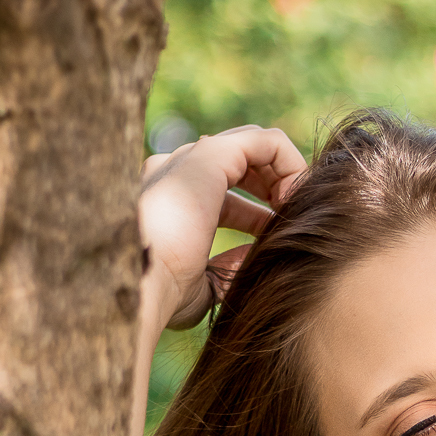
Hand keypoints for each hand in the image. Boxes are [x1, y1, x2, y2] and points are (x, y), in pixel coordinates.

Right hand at [138, 125, 306, 329]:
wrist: (139, 283)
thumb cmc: (163, 294)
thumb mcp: (204, 284)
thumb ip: (228, 268)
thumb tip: (254, 257)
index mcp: (168, 202)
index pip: (223, 193)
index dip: (257, 214)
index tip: (275, 241)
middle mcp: (175, 173)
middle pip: (239, 165)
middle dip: (273, 190)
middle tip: (290, 222)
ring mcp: (190, 160)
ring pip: (254, 148)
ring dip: (284, 177)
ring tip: (295, 211)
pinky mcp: (209, 155)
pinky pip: (264, 141)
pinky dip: (290, 164)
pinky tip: (295, 198)